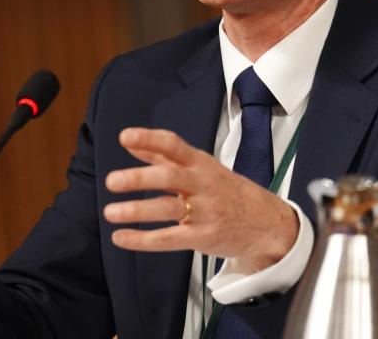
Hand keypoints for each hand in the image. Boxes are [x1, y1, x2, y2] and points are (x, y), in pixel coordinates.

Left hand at [103, 128, 298, 269]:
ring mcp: (204, 211)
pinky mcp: (203, 237)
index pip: (174, 145)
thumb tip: (131, 142)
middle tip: (112, 181)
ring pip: (168, 208)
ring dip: (137, 211)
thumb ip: (164, 155)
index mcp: (200, 163)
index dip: (149, 139)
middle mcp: (202, 184)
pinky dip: (142, 240)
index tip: (124, 137)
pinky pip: (169, 239)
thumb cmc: (227, 191)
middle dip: (140, 178)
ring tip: (110, 212)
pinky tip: (120, 237)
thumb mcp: (201, 167)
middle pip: (170, 176)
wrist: (267, 223)